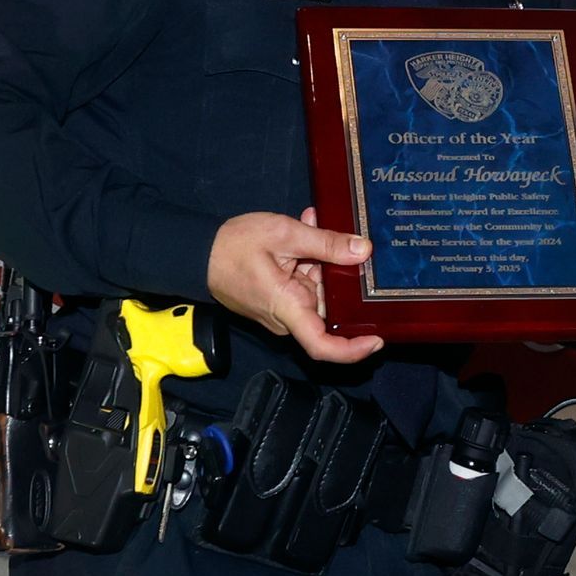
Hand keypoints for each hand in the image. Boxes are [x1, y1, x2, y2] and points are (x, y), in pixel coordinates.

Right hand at [206, 207, 383, 363]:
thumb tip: (364, 251)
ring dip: (321, 259)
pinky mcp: (281, 299)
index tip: (377, 340)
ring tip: (312, 225)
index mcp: (287, 307)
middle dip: (340, 276)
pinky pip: (304, 283)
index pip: (321, 346)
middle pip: (329, 308)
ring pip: (319, 290)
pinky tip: (306, 229)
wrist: (198, 252)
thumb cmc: (233, 247)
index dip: (352, 350)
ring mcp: (283, 309)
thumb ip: (325, 243)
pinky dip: (309, 259)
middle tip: (343, 240)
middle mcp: (287, 316)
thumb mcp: (284, 234)